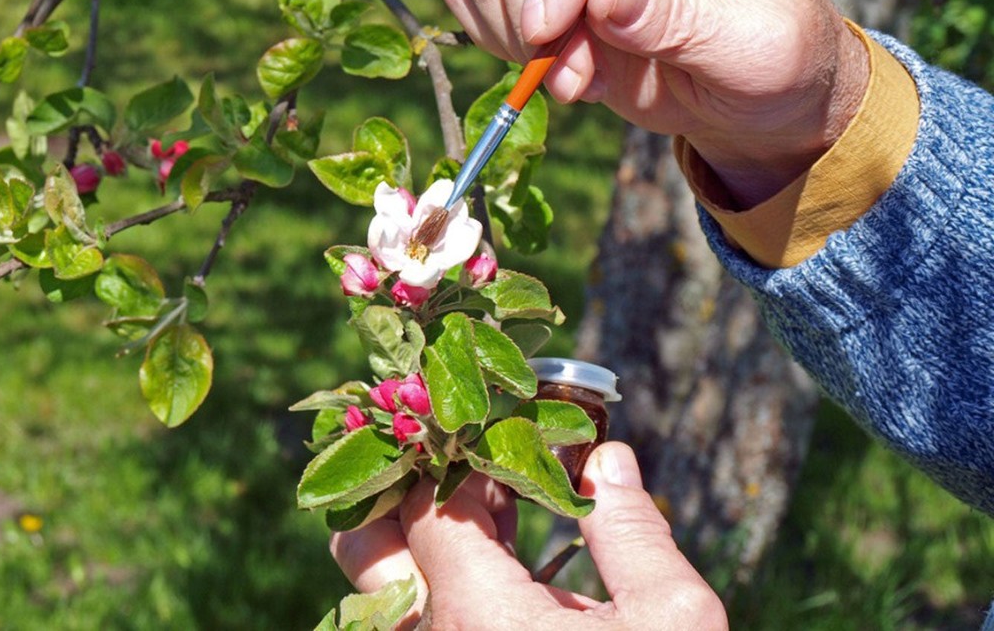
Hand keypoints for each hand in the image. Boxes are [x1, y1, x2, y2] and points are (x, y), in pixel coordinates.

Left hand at [330, 442, 726, 629]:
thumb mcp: (672, 623)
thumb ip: (632, 531)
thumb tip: (608, 459)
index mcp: (475, 616)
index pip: (431, 499)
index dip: (466, 452)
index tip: (503, 427)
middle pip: (366, 540)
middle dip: (411, 484)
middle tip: (473, 459)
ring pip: (377, 584)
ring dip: (420, 532)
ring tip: (487, 505)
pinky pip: (409, 620)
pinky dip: (439, 579)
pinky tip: (499, 564)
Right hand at [439, 0, 868, 205]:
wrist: (750, 99)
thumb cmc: (773, 62)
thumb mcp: (752, 49)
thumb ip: (680, 18)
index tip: (549, 30)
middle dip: (533, 7)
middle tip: (573, 80)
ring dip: (513, 30)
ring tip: (577, 81)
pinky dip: (490, 33)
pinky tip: (549, 65)